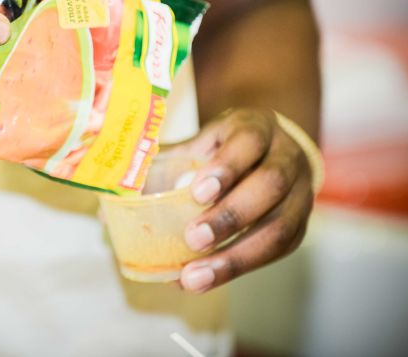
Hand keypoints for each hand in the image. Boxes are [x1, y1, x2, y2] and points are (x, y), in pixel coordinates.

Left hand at [169, 107, 314, 292]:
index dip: (226, 168)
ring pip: (280, 228)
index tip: (196, 192)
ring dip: (235, 257)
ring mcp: (301, 193)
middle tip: (192, 239)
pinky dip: (239, 268)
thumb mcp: (198, 144)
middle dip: (230, 216)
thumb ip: (159, 167)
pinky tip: (205, 279)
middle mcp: (286, 158)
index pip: (249, 142)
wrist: (270, 149)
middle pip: (269, 186)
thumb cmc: (222, 148)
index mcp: (257, 128)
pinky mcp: (299, 226)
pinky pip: (277, 252)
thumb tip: (107, 209)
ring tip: (195, 278)